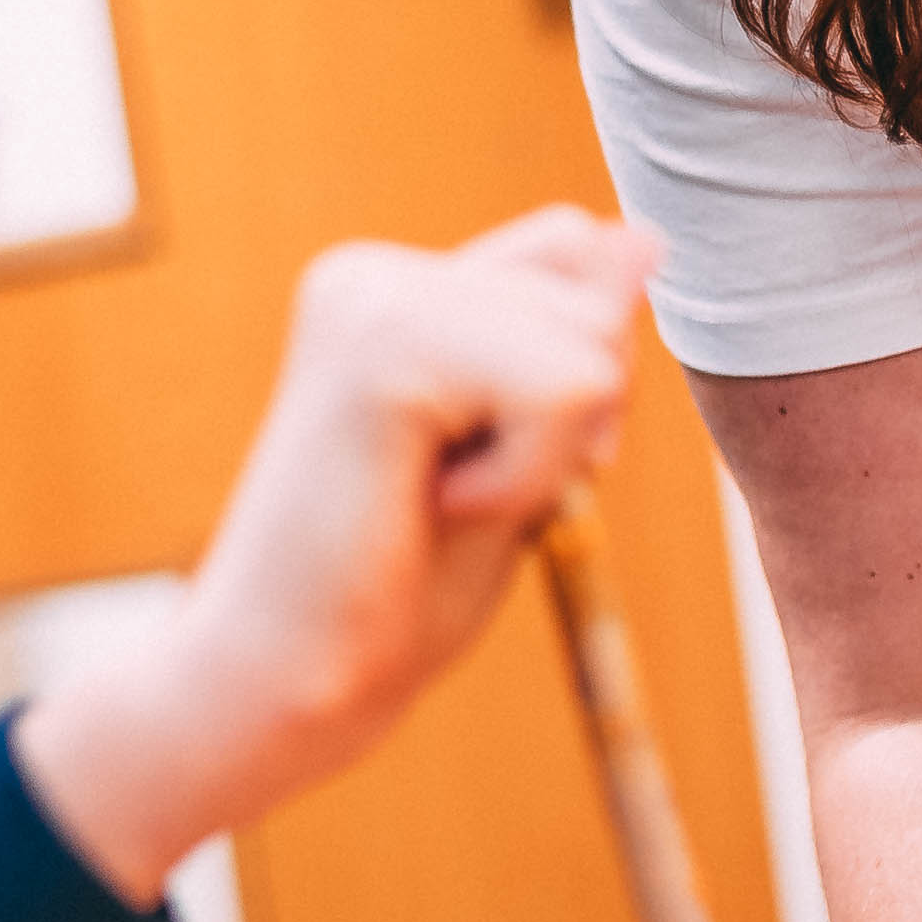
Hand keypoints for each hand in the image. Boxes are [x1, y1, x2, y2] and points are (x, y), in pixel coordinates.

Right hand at [19, 208, 657, 903]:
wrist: (276, 687)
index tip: (478, 466)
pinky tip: (431, 508)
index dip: (576, 377)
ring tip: (434, 504)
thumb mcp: (520, 452)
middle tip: (450, 496)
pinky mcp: (382, 349)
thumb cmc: (391, 595)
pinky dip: (529, 477)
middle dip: (571, 417)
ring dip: (547, 459)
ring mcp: (371, 298)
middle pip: (593, 289)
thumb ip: (571, 343)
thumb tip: (646, 234)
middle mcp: (373, 271)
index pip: (576, 256)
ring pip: (590, 344)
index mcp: (394, 285)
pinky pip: (564, 389)